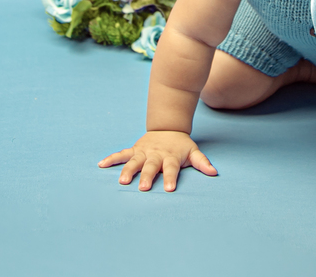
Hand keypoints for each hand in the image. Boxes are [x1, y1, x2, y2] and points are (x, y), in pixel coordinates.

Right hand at [97, 130, 216, 191]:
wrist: (168, 127)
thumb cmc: (181, 145)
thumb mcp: (193, 152)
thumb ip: (202, 162)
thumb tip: (214, 172)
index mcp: (170, 157)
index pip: (171, 168)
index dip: (171, 178)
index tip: (169, 189)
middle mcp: (155, 155)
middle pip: (150, 166)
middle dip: (146, 177)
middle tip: (143, 188)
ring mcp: (143, 152)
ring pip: (134, 161)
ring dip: (127, 170)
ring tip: (122, 181)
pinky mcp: (134, 150)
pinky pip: (121, 154)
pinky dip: (111, 158)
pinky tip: (101, 164)